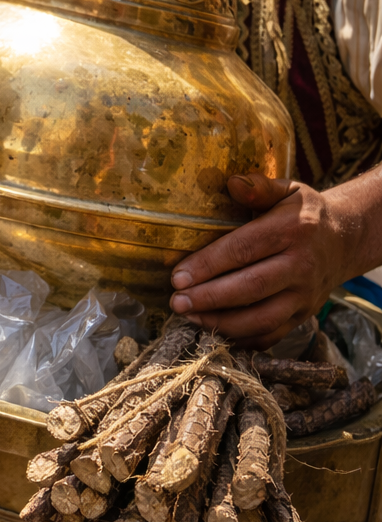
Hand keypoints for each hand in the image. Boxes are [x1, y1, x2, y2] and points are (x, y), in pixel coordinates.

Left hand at [169, 174, 363, 347]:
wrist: (344, 241)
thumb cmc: (303, 213)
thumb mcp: (287, 190)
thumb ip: (259, 187)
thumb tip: (232, 182)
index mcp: (292, 231)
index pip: (243, 250)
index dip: (208, 265)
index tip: (178, 276)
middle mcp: (301, 266)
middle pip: (251, 287)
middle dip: (209, 297)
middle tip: (177, 302)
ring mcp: (304, 296)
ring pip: (261, 318)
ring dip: (222, 322)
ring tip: (189, 317)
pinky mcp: (303, 315)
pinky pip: (272, 334)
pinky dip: (242, 339)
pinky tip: (214, 332)